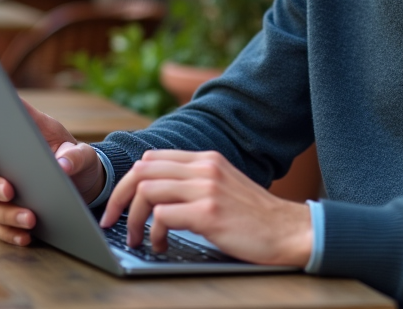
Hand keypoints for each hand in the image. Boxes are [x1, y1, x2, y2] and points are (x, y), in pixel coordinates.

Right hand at [0, 99, 105, 245]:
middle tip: (9, 191)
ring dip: (6, 213)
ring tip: (30, 219)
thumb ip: (75, 154)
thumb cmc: (69, 156)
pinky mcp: (1, 216)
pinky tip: (26, 236)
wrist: (79, 183)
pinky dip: (11, 232)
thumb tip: (63, 165)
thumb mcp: (78, 150)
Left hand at [99, 149, 311, 266]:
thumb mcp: (224, 186)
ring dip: (134, 218)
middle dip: (120, 197)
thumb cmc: (255, 217)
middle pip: (142, 170)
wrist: (289, 230)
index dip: (128, 181)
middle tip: (113, 220)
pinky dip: (153, 232)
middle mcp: (204, 168)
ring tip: (137, 238)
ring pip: (147, 190)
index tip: (120, 203)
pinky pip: (162, 215)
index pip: (152, 158)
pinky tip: (160, 245)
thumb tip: (155, 192)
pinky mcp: (209, 213)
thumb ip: (195, 182)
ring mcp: (206, 188)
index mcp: (207, 159)